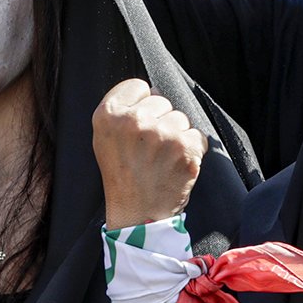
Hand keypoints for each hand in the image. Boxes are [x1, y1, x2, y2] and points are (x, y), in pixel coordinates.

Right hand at [92, 79, 203, 228]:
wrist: (137, 215)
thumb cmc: (122, 176)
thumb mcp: (105, 139)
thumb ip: (123, 111)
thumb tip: (155, 90)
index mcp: (107, 115)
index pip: (138, 86)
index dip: (141, 107)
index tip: (137, 129)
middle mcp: (133, 121)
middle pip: (161, 101)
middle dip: (159, 122)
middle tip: (148, 151)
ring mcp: (160, 134)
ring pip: (180, 118)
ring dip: (176, 137)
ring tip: (161, 160)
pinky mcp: (184, 147)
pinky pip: (197, 136)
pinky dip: (192, 151)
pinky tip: (176, 166)